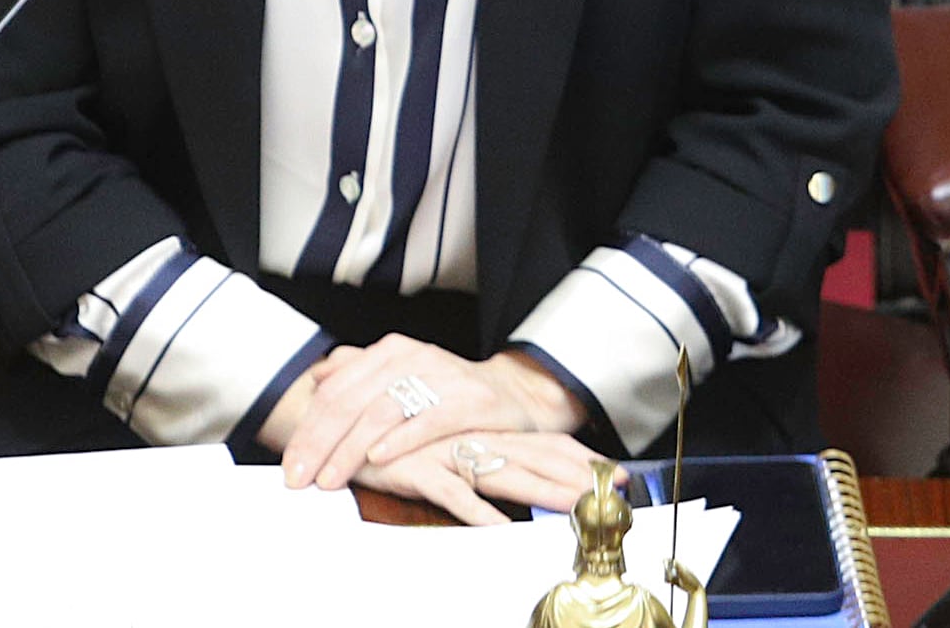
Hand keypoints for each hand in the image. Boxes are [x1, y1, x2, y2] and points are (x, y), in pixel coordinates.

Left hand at [275, 335, 586, 494]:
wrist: (514, 397)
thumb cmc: (448, 395)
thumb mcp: (401, 378)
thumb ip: (359, 373)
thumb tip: (316, 375)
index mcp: (388, 352)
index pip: (335, 391)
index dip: (307, 429)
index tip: (288, 465)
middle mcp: (411, 358)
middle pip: (352, 402)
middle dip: (319, 444)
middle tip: (298, 480)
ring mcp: (441, 377)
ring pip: (383, 412)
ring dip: (350, 449)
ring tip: (329, 479)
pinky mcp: (470, 400)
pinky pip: (429, 420)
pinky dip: (401, 439)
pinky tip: (378, 458)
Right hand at [369, 428, 610, 524]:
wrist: (331, 422)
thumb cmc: (382, 438)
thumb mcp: (429, 445)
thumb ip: (463, 457)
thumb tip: (493, 472)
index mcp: (476, 430)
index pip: (537, 441)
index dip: (575, 455)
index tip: (614, 471)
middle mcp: (468, 437)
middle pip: (534, 456)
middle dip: (577, 474)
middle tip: (618, 488)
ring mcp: (445, 451)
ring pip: (505, 472)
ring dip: (543, 491)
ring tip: (577, 505)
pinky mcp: (417, 469)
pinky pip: (454, 493)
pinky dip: (478, 512)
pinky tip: (501, 528)